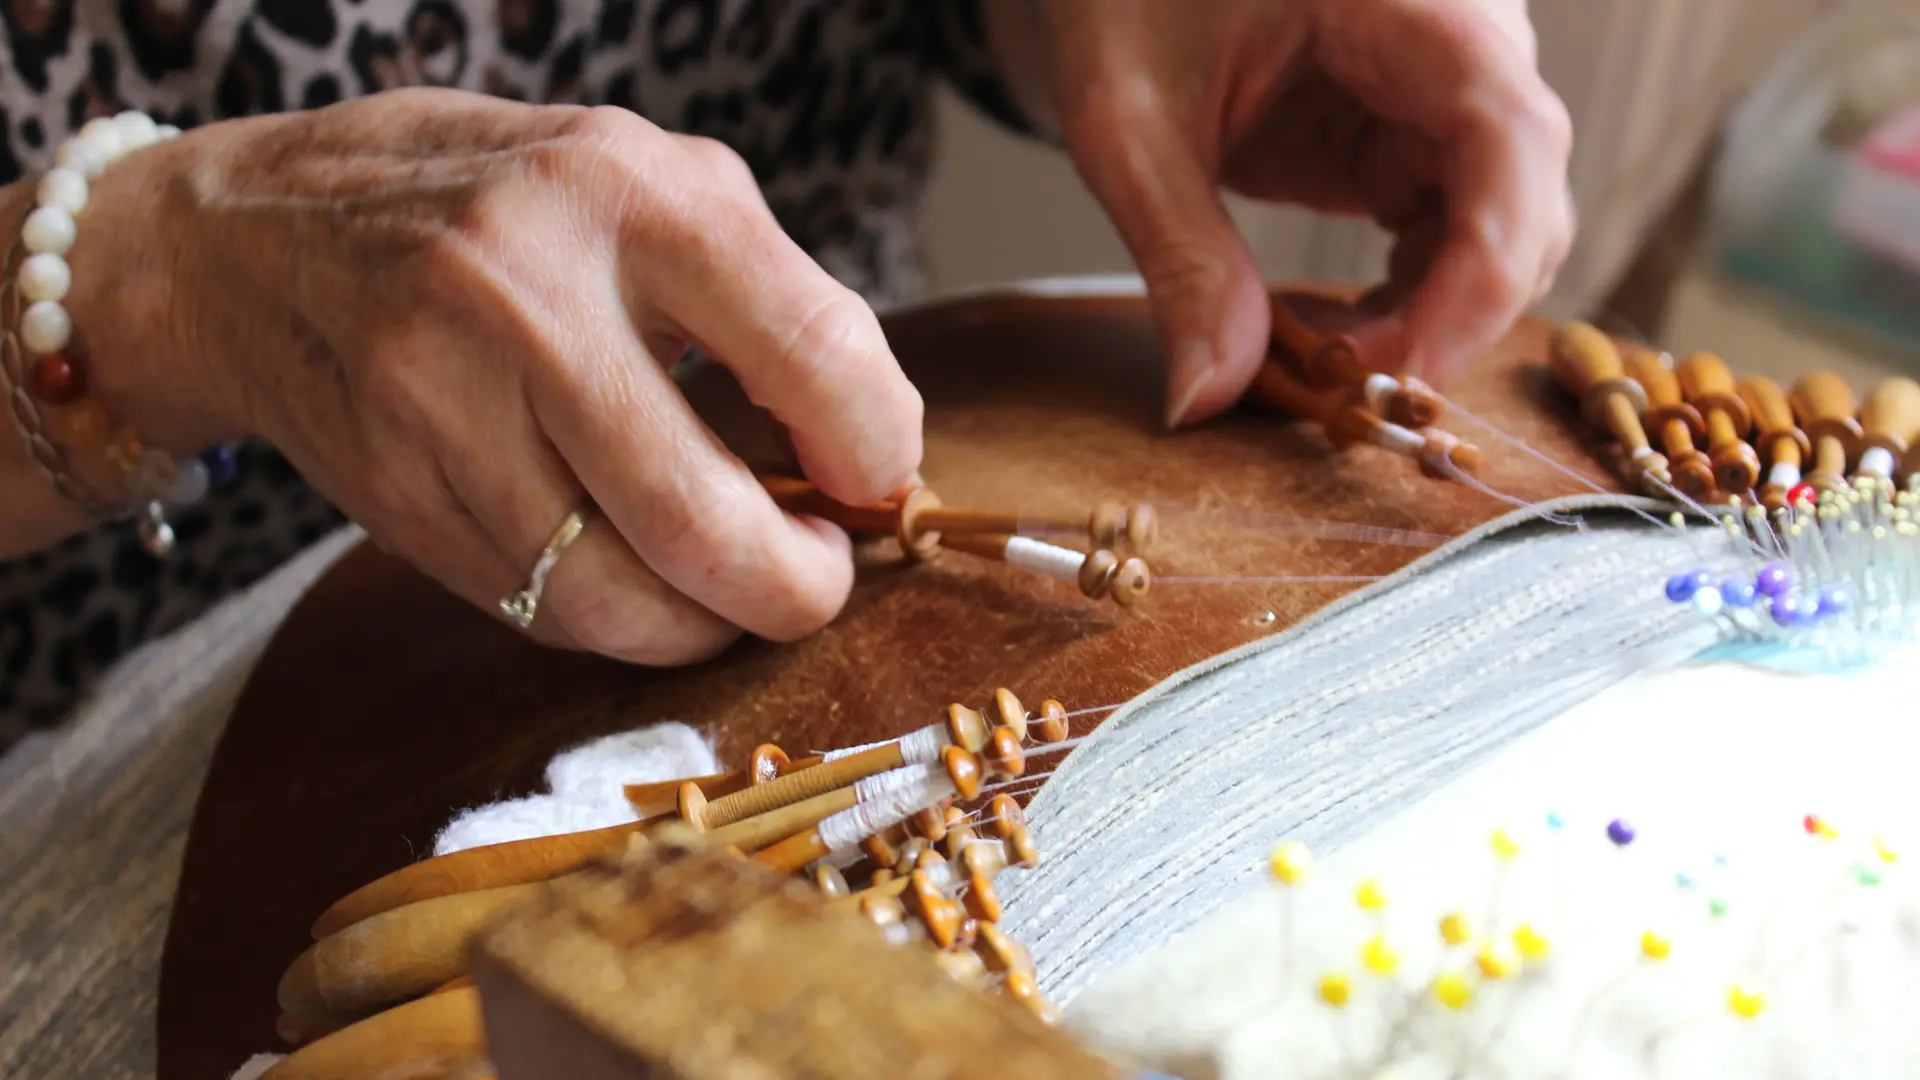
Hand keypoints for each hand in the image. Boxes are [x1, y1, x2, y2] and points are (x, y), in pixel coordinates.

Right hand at [69, 88, 922, 663]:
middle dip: (796, 587)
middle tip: (818, 576)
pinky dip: (620, 620)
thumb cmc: (504, 207)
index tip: (875, 480)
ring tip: (736, 590)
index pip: (811, 352)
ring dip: (709, 625)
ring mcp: (446, 406)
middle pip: (702, 520)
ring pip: (614, 599)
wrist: (262, 238)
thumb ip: (769, 298)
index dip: (875, 447)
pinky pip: (542, 608)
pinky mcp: (400, 494)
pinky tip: (644, 580)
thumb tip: (872, 449)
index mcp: (628, 195)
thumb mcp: (647, 183)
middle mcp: (529, 299)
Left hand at [992, 0, 1574, 423]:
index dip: (1484, 273)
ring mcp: (1446, 88)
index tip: (1410, 374)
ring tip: (1314, 358)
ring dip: (1424, 317)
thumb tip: (1208, 398)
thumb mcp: (1130, 124)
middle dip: (1447, 316)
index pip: (1510, 139)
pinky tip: (1325, 328)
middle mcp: (1463, 38)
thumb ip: (1180, 257)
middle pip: (1524, 200)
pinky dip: (1403, 300)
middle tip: (1341, 391)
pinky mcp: (1413, 131)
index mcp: (1417, 1)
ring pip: (1499, 231)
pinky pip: (1451, 233)